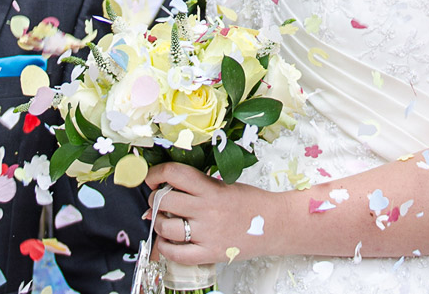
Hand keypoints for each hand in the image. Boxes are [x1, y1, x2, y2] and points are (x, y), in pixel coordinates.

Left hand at [143, 163, 276, 266]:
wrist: (276, 224)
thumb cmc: (250, 203)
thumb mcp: (223, 185)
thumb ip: (195, 187)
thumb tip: (161, 194)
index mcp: (210, 188)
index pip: (174, 173)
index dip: (155, 174)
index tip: (152, 178)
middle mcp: (206, 209)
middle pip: (164, 200)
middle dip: (154, 200)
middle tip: (159, 202)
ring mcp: (207, 233)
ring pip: (165, 226)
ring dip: (158, 223)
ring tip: (165, 221)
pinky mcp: (210, 253)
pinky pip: (176, 254)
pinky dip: (165, 248)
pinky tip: (168, 242)